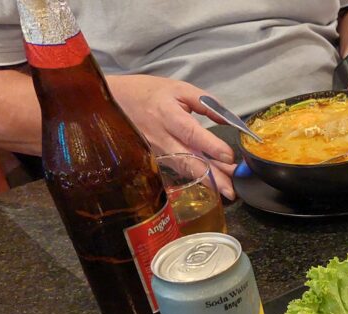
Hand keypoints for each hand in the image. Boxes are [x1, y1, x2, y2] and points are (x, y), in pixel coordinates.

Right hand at [107, 75, 237, 199]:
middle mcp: (161, 137)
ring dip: (208, 181)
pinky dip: (197, 177)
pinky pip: (179, 170)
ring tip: (228, 189)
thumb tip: (228, 119)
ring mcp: (157, 151)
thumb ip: (205, 103)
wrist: (115, 100)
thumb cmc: (149, 92)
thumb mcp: (179, 88)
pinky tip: (214, 182)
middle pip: (189, 161)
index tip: (229, 156)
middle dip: (212, 177)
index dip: (210, 146)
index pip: (191, 133)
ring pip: (185, 170)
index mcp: (168, 115)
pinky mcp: (155, 159)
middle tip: (231, 190)